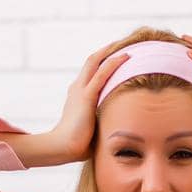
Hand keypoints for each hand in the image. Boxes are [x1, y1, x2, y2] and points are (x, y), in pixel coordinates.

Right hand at [47, 37, 134, 163]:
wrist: (63, 149)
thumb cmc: (79, 144)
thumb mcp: (93, 125)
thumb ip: (104, 118)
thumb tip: (122, 121)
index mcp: (78, 94)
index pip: (93, 70)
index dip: (105, 60)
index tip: (122, 55)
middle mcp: (78, 87)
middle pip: (93, 60)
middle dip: (109, 49)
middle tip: (127, 42)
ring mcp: (80, 90)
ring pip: (96, 61)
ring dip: (112, 50)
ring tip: (129, 43)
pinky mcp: (85, 97)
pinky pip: (101, 74)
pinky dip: (114, 63)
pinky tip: (126, 56)